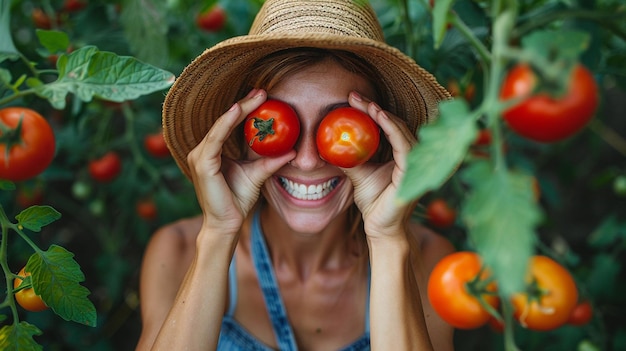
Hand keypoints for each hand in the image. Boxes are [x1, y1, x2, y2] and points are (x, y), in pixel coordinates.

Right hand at [186, 89, 295, 234]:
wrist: (227, 224)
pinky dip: (226, 123)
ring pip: (220, 126)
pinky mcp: (202, 164)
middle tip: (262, 90)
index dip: (245, 108)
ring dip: (238, 109)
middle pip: (224, 121)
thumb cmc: (237, 199)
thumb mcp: (257, 174)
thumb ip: (271, 161)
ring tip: (256, 97)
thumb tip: (292, 150)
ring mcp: (199, 156)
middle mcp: (202, 151)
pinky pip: (216, 139)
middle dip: (244, 104)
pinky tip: (237, 111)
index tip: (263, 96)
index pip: (229, 124)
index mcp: (213, 151)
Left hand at [342, 91, 416, 238]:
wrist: (380, 228)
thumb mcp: (357, 174)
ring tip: (366, 103)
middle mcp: (410, 156)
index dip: (370, 110)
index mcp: (400, 154)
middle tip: (353, 95)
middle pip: (393, 123)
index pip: (386, 126)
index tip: (351, 99)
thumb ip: (349, 158)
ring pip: (401, 130)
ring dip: (383, 114)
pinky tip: (379, 117)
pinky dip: (392, 129)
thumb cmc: (373, 203)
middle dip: (373, 107)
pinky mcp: (413, 173)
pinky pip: (404, 145)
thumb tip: (328, 143)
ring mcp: (414, 164)